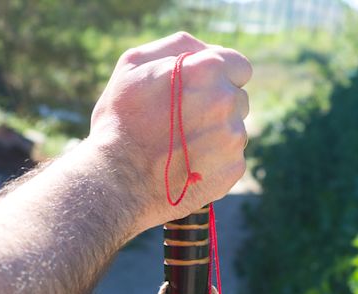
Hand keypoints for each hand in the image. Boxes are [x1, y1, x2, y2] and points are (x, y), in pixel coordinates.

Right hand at [86, 32, 251, 230]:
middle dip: (216, 106)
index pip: (239, 66)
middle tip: (182, 121)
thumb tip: (208, 50)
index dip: (219, 77)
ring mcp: (233, 138)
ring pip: (234, 130)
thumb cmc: (120, 121)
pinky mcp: (233, 169)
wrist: (118, 181)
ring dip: (216, 134)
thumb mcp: (133, 66)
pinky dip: (214, 161)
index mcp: (207, 69)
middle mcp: (227, 101)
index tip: (201, 91)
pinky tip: (187, 164)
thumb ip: (177, 47)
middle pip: (238, 99)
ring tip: (180, 146)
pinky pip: (231, 158)